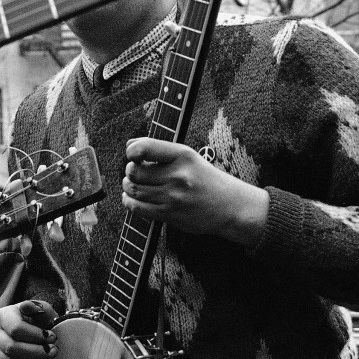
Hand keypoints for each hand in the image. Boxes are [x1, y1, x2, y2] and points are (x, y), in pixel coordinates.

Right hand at [0, 300, 57, 358]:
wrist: (36, 332)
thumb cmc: (40, 320)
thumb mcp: (42, 310)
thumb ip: (36, 308)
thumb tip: (27, 307)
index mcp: (4, 314)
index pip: (16, 328)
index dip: (36, 335)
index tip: (52, 337)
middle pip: (11, 348)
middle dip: (36, 352)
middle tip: (53, 350)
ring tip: (47, 357)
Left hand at [122, 137, 268, 246]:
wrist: (230, 207)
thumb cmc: (205, 179)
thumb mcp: (189, 157)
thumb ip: (159, 149)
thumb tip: (129, 144)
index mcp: (183, 155)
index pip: (145, 148)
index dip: (132, 151)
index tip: (133, 155)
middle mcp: (178, 175)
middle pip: (134, 171)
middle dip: (130, 171)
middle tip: (135, 172)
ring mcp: (173, 196)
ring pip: (133, 189)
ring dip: (128, 186)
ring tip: (134, 184)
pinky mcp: (170, 214)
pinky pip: (137, 207)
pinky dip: (129, 201)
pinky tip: (133, 198)